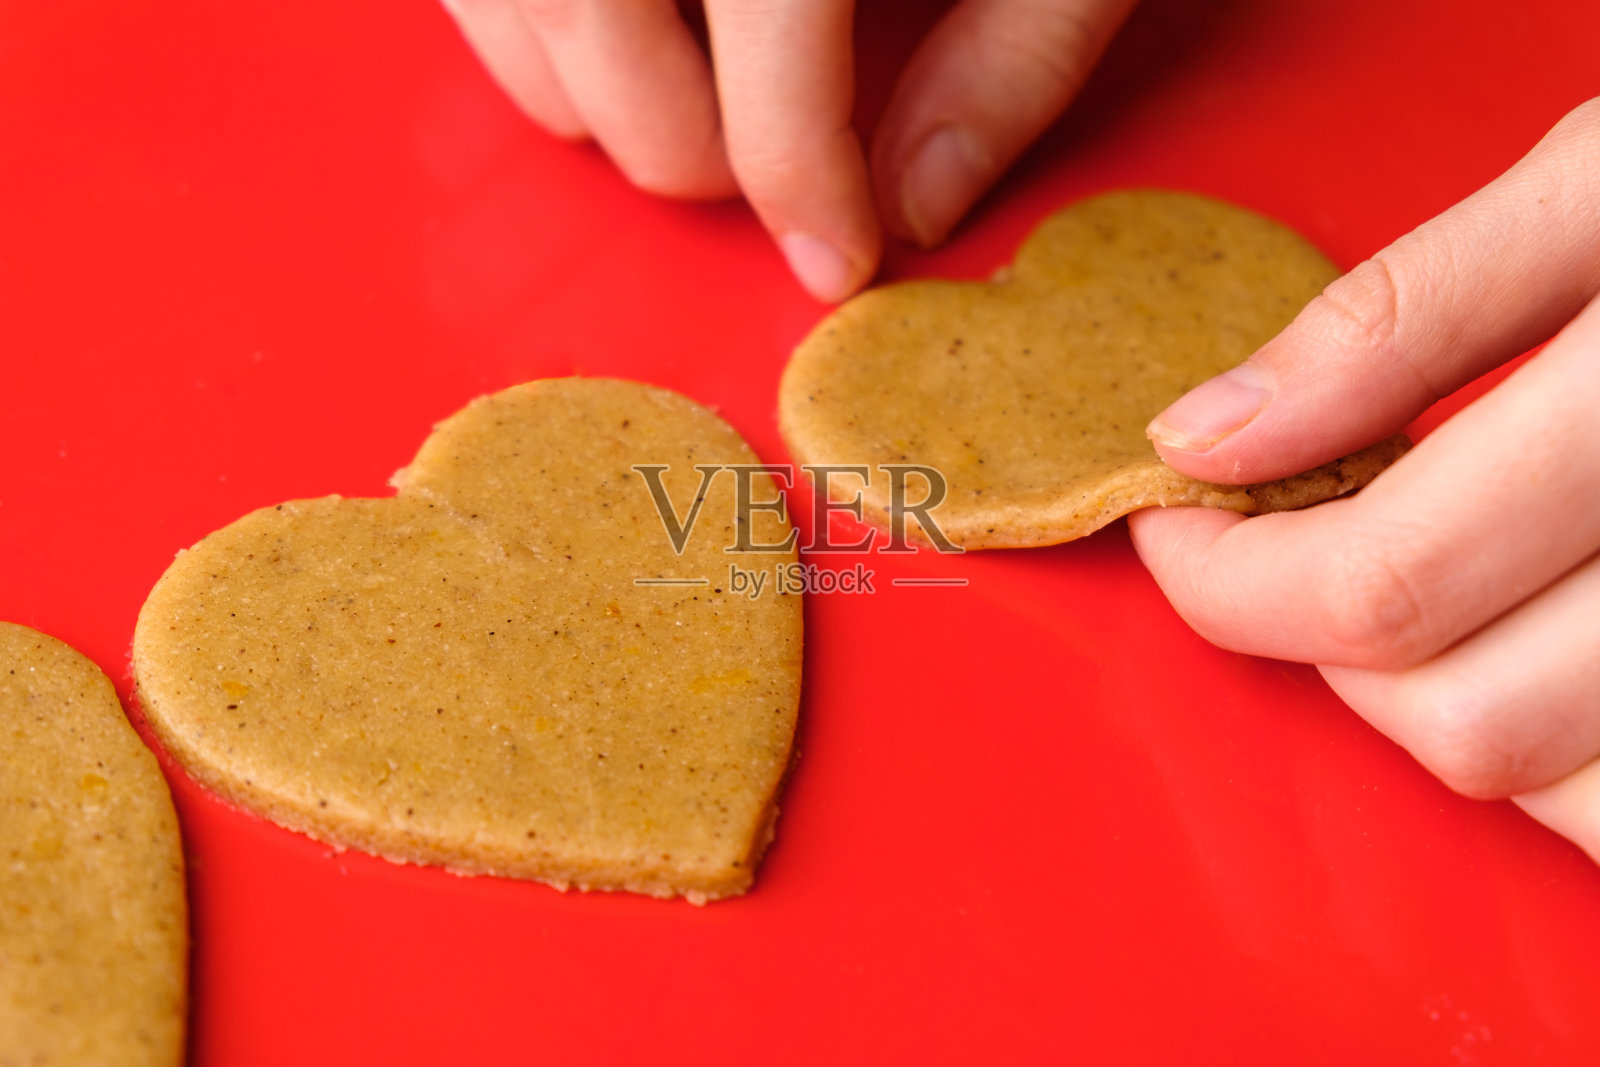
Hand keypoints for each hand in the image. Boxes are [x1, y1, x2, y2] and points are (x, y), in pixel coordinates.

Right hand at [440, 0, 1137, 300]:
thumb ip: (1014, 54)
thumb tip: (917, 205)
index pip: (775, 3)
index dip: (800, 167)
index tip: (832, 253)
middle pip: (598, 1)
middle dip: (675, 141)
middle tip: (753, 175)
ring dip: (582, 84)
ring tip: (686, 102)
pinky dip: (523, 14)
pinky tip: (616, 23)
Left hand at [1128, 98, 1599, 862]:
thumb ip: (1400, 318)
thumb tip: (1208, 437)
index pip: (1384, 584)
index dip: (1232, 576)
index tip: (1186, 519)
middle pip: (1461, 717)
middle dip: (1332, 639)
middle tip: (1318, 532)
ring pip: (1551, 784)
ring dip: (1445, 698)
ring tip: (1442, 573)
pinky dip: (1554, 749)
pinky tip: (1538, 635)